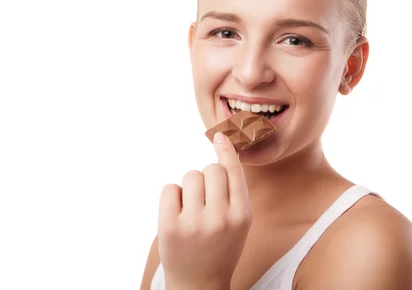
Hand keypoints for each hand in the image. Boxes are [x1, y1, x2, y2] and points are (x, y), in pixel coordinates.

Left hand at [157, 132, 252, 289]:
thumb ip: (235, 190)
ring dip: (190, 187)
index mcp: (241, 217)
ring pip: (190, 176)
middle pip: (210, 169)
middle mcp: (219, 219)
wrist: (198, 284)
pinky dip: (173, 197)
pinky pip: (170, 188)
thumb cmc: (221, 247)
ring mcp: (193, 223)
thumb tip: (222, 148)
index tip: (219, 136)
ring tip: (192, 210)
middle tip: (205, 198)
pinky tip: (178, 214)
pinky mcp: (169, 227)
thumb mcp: (240, 223)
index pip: (233, 172)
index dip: (225, 150)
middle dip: (207, 176)